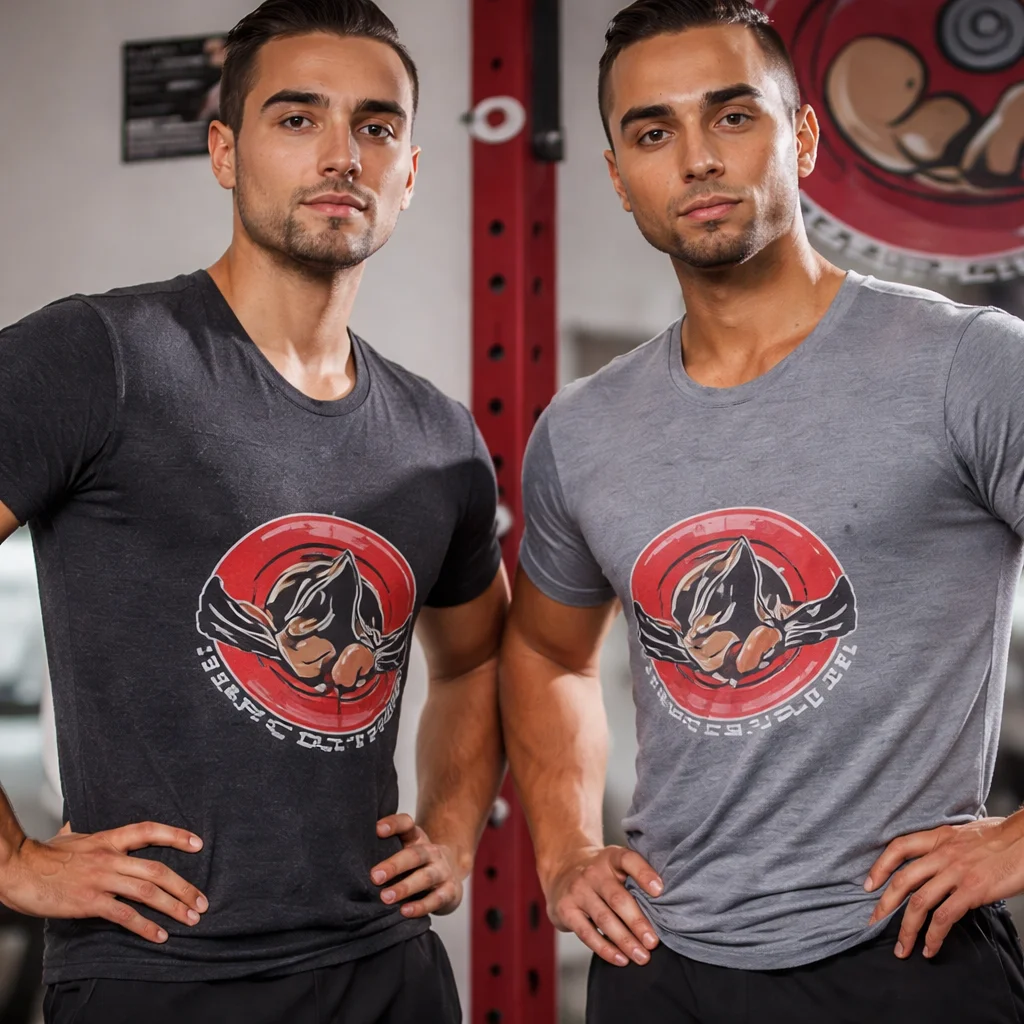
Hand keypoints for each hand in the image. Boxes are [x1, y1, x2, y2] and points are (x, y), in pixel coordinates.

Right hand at [0, 821, 207, 943]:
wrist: (18, 870)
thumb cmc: (43, 855)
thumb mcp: (70, 835)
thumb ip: (83, 831)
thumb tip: (78, 822)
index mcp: (108, 839)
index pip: (149, 831)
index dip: (176, 836)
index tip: (198, 844)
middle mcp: (110, 857)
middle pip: (157, 869)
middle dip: (184, 887)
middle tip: (202, 901)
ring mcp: (101, 880)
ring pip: (147, 892)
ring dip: (173, 906)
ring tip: (191, 919)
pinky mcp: (89, 902)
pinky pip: (124, 915)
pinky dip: (145, 926)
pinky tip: (160, 935)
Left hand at [370, 814, 463, 917]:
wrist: (450, 874)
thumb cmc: (416, 863)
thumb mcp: (404, 850)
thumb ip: (383, 848)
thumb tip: (348, 853)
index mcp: (417, 838)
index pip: (407, 825)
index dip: (393, 824)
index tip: (376, 830)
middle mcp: (431, 852)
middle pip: (414, 854)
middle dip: (394, 865)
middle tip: (374, 877)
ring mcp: (443, 870)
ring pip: (425, 877)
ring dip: (405, 887)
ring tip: (385, 898)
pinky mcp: (450, 891)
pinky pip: (437, 899)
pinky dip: (421, 906)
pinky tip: (405, 912)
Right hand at [545, 845, 662, 966]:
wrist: (562, 870)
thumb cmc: (601, 874)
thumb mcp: (615, 865)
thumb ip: (636, 879)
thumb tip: (669, 907)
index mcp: (610, 857)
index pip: (628, 860)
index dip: (644, 873)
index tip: (660, 891)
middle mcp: (593, 872)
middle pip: (618, 898)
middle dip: (638, 922)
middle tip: (653, 942)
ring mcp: (577, 890)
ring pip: (604, 918)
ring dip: (625, 940)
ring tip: (642, 956)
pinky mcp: (566, 910)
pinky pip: (587, 933)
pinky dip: (605, 949)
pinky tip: (621, 959)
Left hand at [865, 817, 1023, 958]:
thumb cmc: (1001, 837)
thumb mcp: (965, 834)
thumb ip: (947, 847)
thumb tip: (937, 863)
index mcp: (939, 838)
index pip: (899, 847)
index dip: (880, 866)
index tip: (869, 884)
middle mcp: (942, 854)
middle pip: (903, 879)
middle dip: (885, 904)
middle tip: (873, 922)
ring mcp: (956, 872)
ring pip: (920, 902)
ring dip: (906, 928)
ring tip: (902, 947)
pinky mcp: (972, 890)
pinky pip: (945, 916)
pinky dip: (934, 936)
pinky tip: (930, 947)